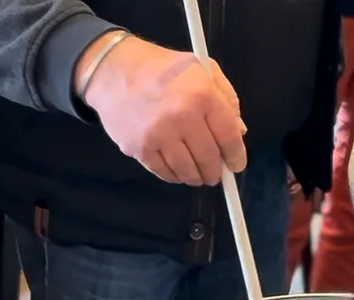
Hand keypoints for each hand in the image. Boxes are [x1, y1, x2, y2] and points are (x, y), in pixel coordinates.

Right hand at [78, 33, 246, 185]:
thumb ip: (226, 98)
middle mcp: (182, 116)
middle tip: (215, 174)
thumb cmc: (163, 68)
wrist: (113, 70)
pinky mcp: (139, 148)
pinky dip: (174, 176)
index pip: (229, 137)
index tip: (236, 165)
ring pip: (187, 171)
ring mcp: (158, 134)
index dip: (236, 156)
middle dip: (215, 172)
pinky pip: (164, 173)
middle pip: (209, 159)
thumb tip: (239, 132)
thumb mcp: (202, 69)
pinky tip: (177, 170)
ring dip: (195, 177)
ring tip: (197, 174)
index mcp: (202, 95)